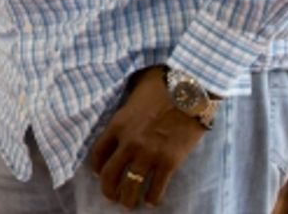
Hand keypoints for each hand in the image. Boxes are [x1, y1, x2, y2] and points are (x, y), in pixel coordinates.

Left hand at [87, 67, 208, 208]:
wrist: (190, 91)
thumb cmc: (163, 85)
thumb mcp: (134, 91)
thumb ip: (127, 105)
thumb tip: (126, 107)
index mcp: (117, 124)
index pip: (98, 152)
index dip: (97, 167)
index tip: (98, 173)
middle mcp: (129, 142)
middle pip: (110, 174)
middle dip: (108, 189)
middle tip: (111, 196)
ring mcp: (149, 154)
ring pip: (131, 186)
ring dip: (128, 199)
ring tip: (129, 204)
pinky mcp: (169, 162)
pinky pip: (157, 188)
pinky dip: (152, 198)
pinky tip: (151, 201)